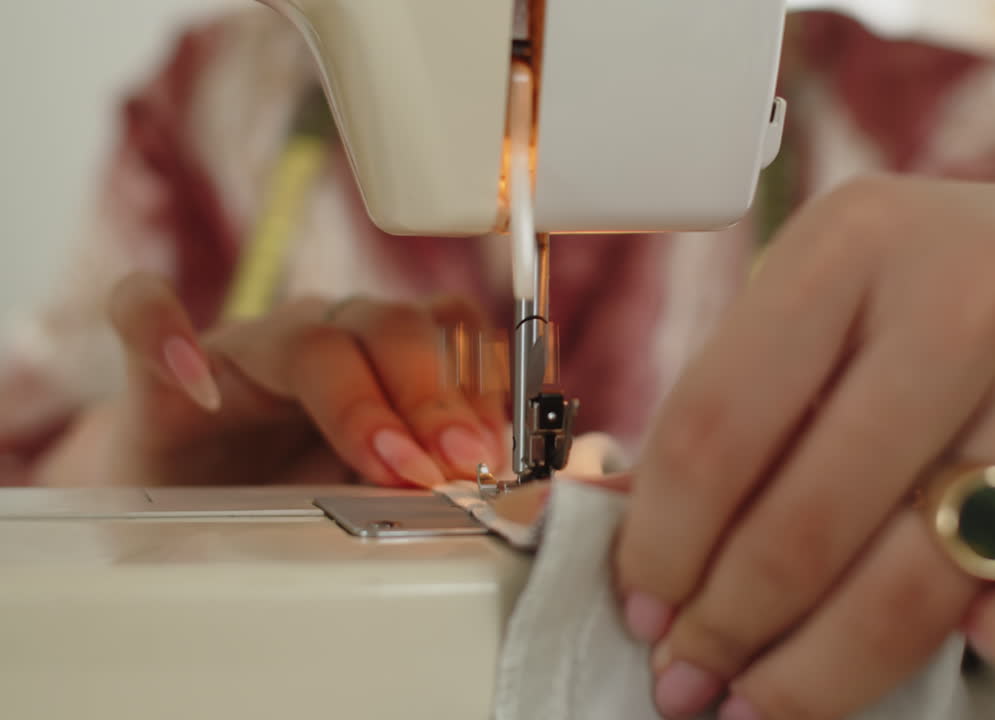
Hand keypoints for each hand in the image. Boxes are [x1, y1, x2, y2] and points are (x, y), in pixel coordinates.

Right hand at [80, 274, 504, 486]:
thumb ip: (460, 462)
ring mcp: (245, 349)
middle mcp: (324, 338)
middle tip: (459, 464)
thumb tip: (561, 470)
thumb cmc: (294, 484)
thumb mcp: (387, 481)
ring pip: (306, 334)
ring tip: (385, 460)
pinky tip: (197, 382)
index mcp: (387, 357)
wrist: (185, 500)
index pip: (452, 335)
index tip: (502, 453)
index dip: (483, 386)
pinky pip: (145, 312)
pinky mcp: (159, 368)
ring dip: (354, 397)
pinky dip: (167, 335)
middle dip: (435, 398)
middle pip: (393, 328)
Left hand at [614, 177, 994, 718]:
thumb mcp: (845, 288)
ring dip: (823, 673)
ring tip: (770, 701)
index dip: (662, 540)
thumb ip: (756, 391)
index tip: (644, 603)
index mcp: (857, 242)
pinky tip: (971, 649)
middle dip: (728, 627)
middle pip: (806, 517)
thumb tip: (654, 545)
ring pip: (918, 581)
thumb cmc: (968, 290)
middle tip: (692, 676)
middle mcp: (970, 300)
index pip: (717, 422)